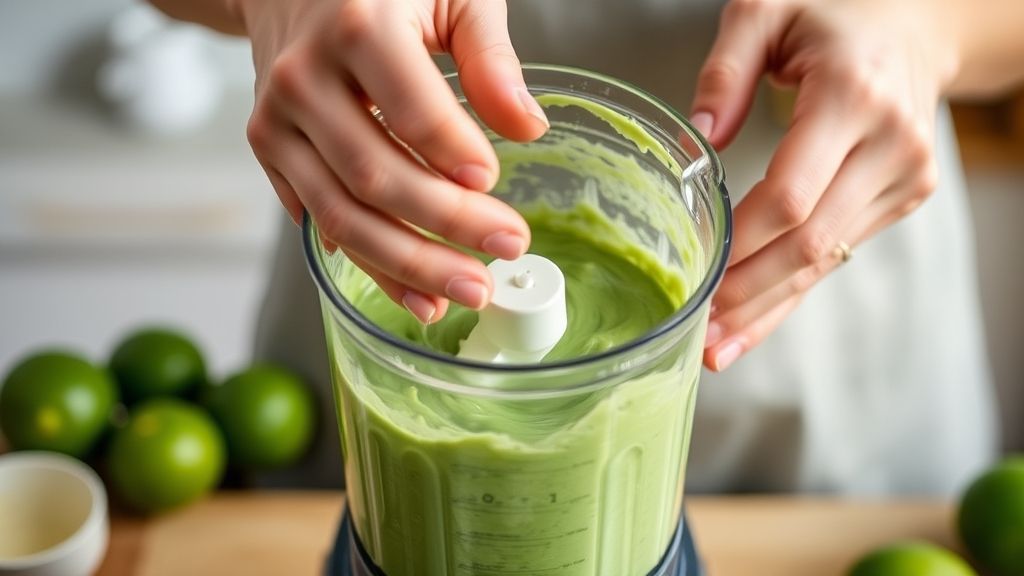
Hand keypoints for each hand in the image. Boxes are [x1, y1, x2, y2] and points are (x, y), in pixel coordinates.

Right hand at [238, 0, 548, 322]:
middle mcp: (304, 79)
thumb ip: (489, 56)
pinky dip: (373, 265)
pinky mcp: (270, 153)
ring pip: (344, 213)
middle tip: (508, 247)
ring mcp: (277, 122)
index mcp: (357, 28)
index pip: (411, 109)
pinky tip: (420, 294)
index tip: (494, 183)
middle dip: (448, 224)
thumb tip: (526, 127)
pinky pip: (322, 223)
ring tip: (469, 289)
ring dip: (411, 265)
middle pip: (377, 175)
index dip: (455, 152)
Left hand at [689, 0, 959, 370]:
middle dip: (751, 293)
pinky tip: (755, 320)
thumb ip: (727, 68)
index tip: (698, 275)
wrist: (916, 24)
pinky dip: (793, 288)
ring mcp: (903, 176)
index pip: (792, 193)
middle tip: (701, 335)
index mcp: (852, 97)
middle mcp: (889, 145)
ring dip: (769, 306)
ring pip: (827, 260)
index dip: (743, 243)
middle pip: (811, 241)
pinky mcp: (902, 196)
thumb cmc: (833, 14)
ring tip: (718, 347)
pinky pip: (838, 254)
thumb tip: (698, 139)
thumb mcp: (767, 10)